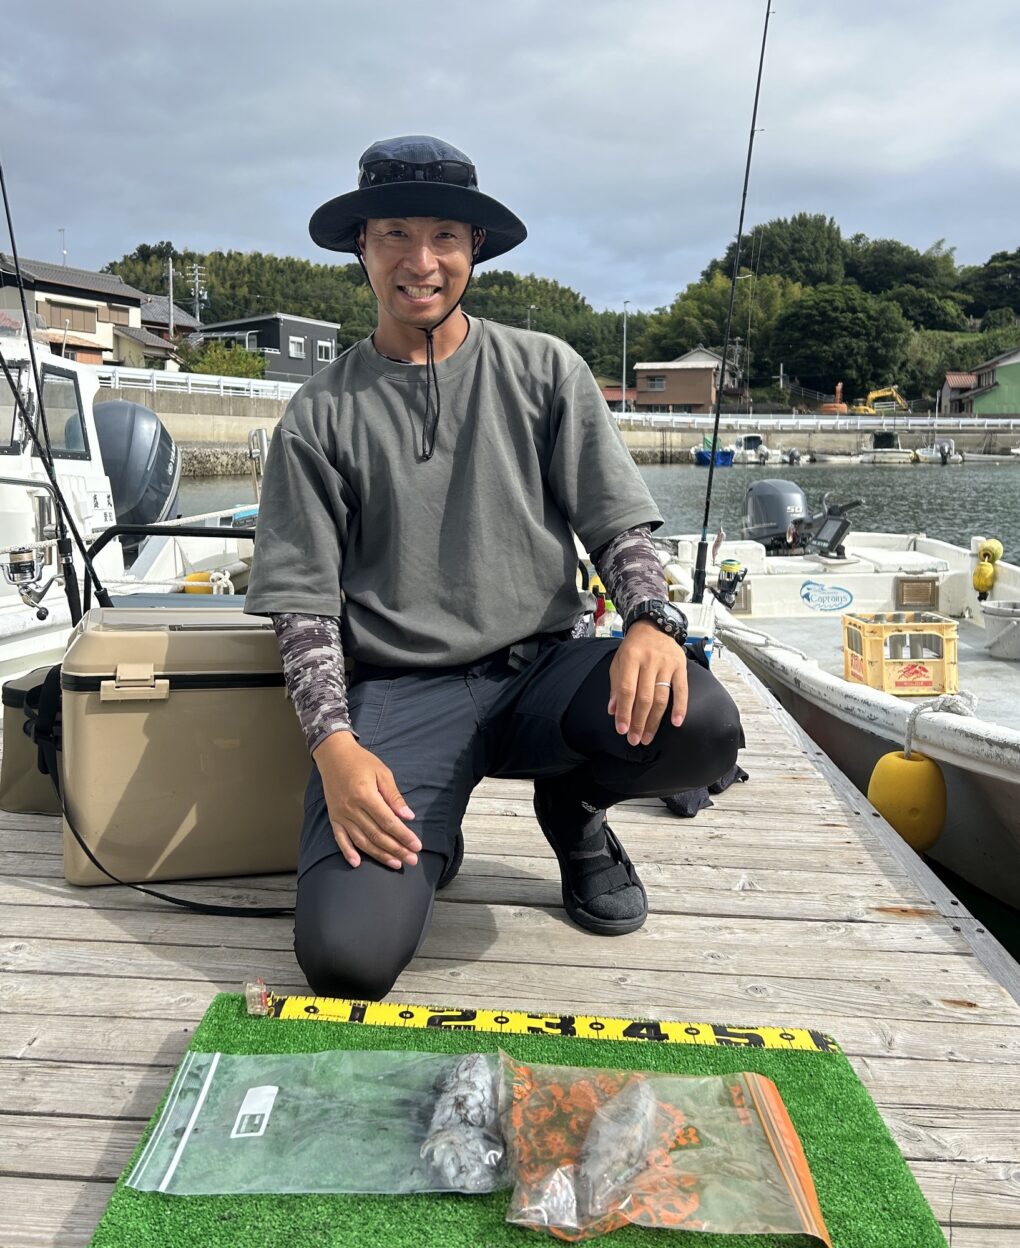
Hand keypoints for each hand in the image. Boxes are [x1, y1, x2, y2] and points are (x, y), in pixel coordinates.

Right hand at [312, 731, 420, 869]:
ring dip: (379, 855)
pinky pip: (340, 838)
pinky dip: (348, 852)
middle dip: (396, 849)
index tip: (416, 846)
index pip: (388, 822)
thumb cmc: (361, 762)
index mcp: (365, 795)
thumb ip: (394, 796)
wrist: (334, 755)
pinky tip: (358, 863)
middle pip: (376, 834)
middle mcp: (351, 808)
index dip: (403, 835)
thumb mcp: (383, 773)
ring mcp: (340, 815)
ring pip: (361, 840)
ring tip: (395, 863)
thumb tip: (408, 817)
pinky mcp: (333, 818)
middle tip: (412, 860)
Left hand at [608, 620, 688, 745]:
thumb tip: (612, 711)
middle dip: (638, 722)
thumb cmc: (633, 648)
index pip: (626, 690)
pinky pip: (682, 690)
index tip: (622, 730)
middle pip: (644, 697)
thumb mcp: (619, 662)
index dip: (624, 711)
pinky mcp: (680, 667)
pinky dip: (680, 707)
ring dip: (654, 720)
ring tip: (647, 737)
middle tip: (634, 740)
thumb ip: (615, 686)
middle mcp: (649, 660)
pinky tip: (676, 723)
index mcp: (631, 658)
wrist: (654, 626)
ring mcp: (666, 664)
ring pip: (661, 697)